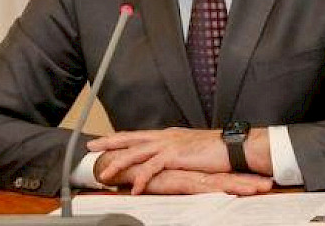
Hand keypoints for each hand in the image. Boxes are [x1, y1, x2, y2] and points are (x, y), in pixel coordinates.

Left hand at [88, 127, 271, 194]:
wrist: (232, 148)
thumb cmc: (215, 151)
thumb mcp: (191, 150)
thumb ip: (176, 154)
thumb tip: (168, 160)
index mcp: (168, 135)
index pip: (138, 135)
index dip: (121, 137)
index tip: (105, 140)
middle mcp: (165, 136)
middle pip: (131, 138)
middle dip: (110, 142)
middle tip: (92, 145)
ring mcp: (169, 144)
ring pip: (136, 153)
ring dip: (119, 164)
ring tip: (106, 174)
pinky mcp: (175, 155)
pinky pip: (152, 168)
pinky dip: (142, 179)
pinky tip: (135, 188)